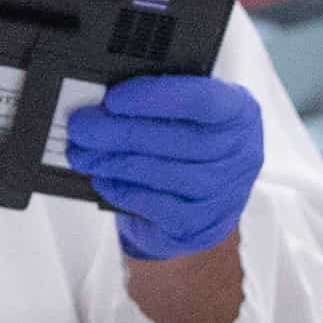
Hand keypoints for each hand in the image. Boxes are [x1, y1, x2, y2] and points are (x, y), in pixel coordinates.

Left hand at [60, 72, 261, 260]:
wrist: (205, 201)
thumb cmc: (190, 143)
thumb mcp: (188, 113)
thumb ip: (161, 101)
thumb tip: (106, 100)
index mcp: (239, 112)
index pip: (201, 100)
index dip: (155, 97)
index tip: (113, 98)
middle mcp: (240, 153)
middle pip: (175, 140)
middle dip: (119, 132)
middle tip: (82, 126)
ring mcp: (224, 193)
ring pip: (162, 174)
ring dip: (113, 161)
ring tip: (82, 153)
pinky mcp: (201, 225)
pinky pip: (157, 206)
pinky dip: (123, 191)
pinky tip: (103, 178)